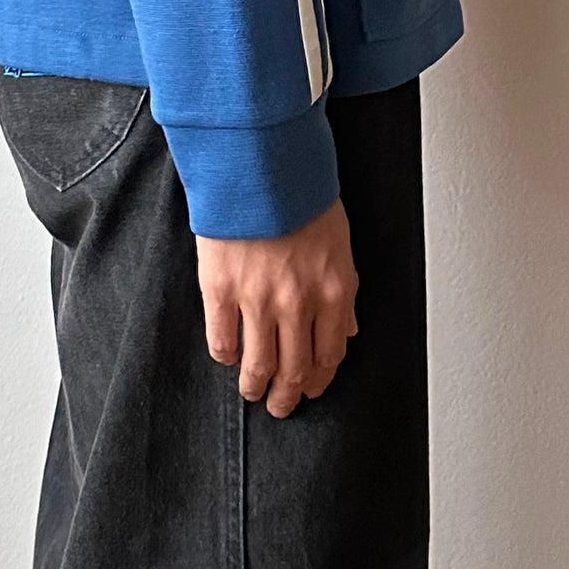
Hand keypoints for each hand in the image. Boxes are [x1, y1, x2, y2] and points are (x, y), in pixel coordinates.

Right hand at [195, 199, 358, 417]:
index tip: (313, 388)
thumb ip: (344, 291)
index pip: (331, 354)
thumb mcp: (340, 241)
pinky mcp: (220, 289)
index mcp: (334, 290)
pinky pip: (222, 340)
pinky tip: (227, 356)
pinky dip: (225, 355)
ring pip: (258, 365)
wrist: (260, 162)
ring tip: (252, 392)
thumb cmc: (300, 193)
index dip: (320, 379)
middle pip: (295, 369)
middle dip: (289, 396)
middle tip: (281, 405)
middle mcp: (298, 303)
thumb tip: (349, 328)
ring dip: (256, 386)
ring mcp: (257, 299)